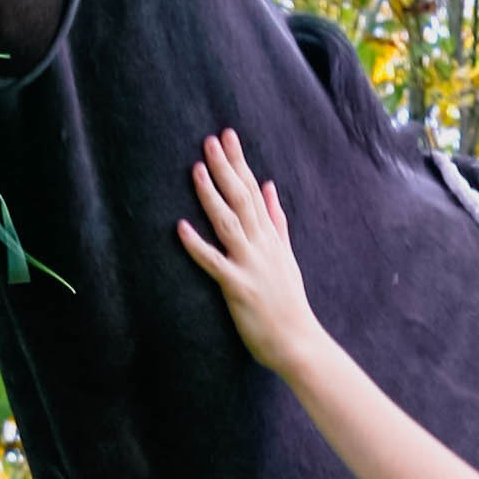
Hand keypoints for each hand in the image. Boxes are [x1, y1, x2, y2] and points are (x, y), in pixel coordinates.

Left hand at [178, 130, 319, 372]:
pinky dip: (197, 245)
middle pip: (241, 199)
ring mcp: (250, 265)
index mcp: (270, 237)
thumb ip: (277, 221)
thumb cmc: (289, 303)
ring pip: (228, 223)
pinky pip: (214, 263)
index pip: (253, 191)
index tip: (228, 136)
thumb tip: (269, 186)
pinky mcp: (238, 288)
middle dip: (226, 168)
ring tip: (196, 169)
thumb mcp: (286, 255)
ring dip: (211, 195)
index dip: (239, 163)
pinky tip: (180, 227)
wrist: (298, 342)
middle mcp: (261, 246)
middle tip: (211, 139)